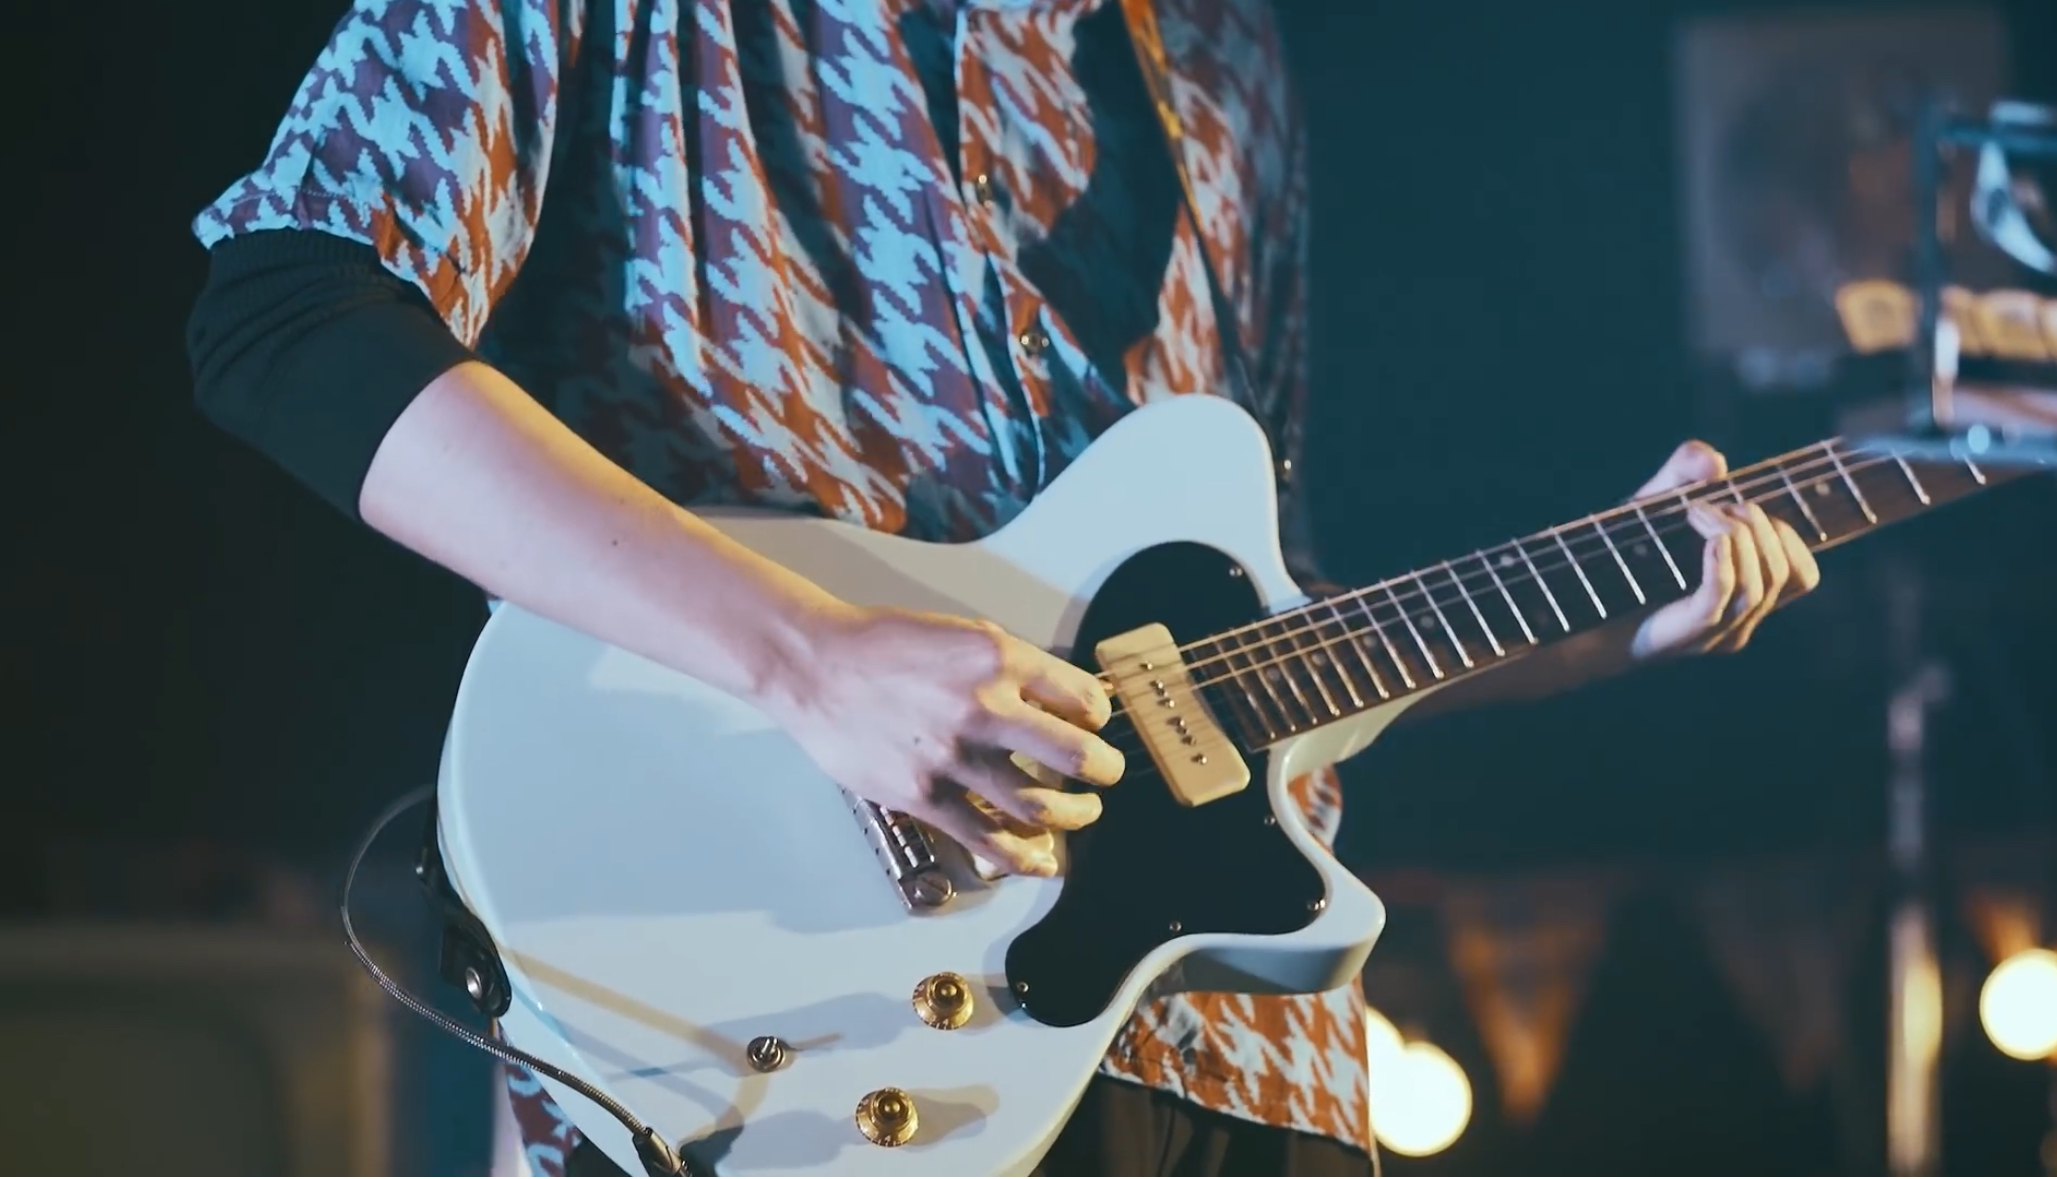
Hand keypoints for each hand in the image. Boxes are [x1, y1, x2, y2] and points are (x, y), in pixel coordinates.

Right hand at [760, 604, 1124, 876]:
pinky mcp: (925, 796)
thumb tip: (1060, 702)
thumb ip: (1011, 669)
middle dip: (1104, 771)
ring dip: (1075, 815)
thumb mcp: (961, 635)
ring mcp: (954, 757)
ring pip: (1040, 805)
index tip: (1093, 726)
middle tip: (1106, 774)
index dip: (1098, 718)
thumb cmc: (884, 645)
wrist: (814, 666)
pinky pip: (989, 839)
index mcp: (998, 659)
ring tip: (1083, 813)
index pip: (1083, 700)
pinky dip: (1025, 856)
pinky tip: (1042, 858)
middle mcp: (983, 707)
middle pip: (1076, 757)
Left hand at [1627, 441, 1821, 658]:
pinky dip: (1722, 559)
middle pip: (1788, 574)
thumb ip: (1682, 473)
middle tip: (1713, 505)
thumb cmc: (1622, 558)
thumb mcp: (1655, 505)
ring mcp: (1716, 632)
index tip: (1742, 507)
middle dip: (1761, 527)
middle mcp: (1739, 621)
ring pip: (1761, 585)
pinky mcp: (1690, 633)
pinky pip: (1724, 596)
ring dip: (1738, 535)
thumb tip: (1713, 462)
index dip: (1786, 535)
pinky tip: (1708, 534)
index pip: (1802, 575)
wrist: (1579, 607)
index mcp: (1745, 595)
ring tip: (1697, 512)